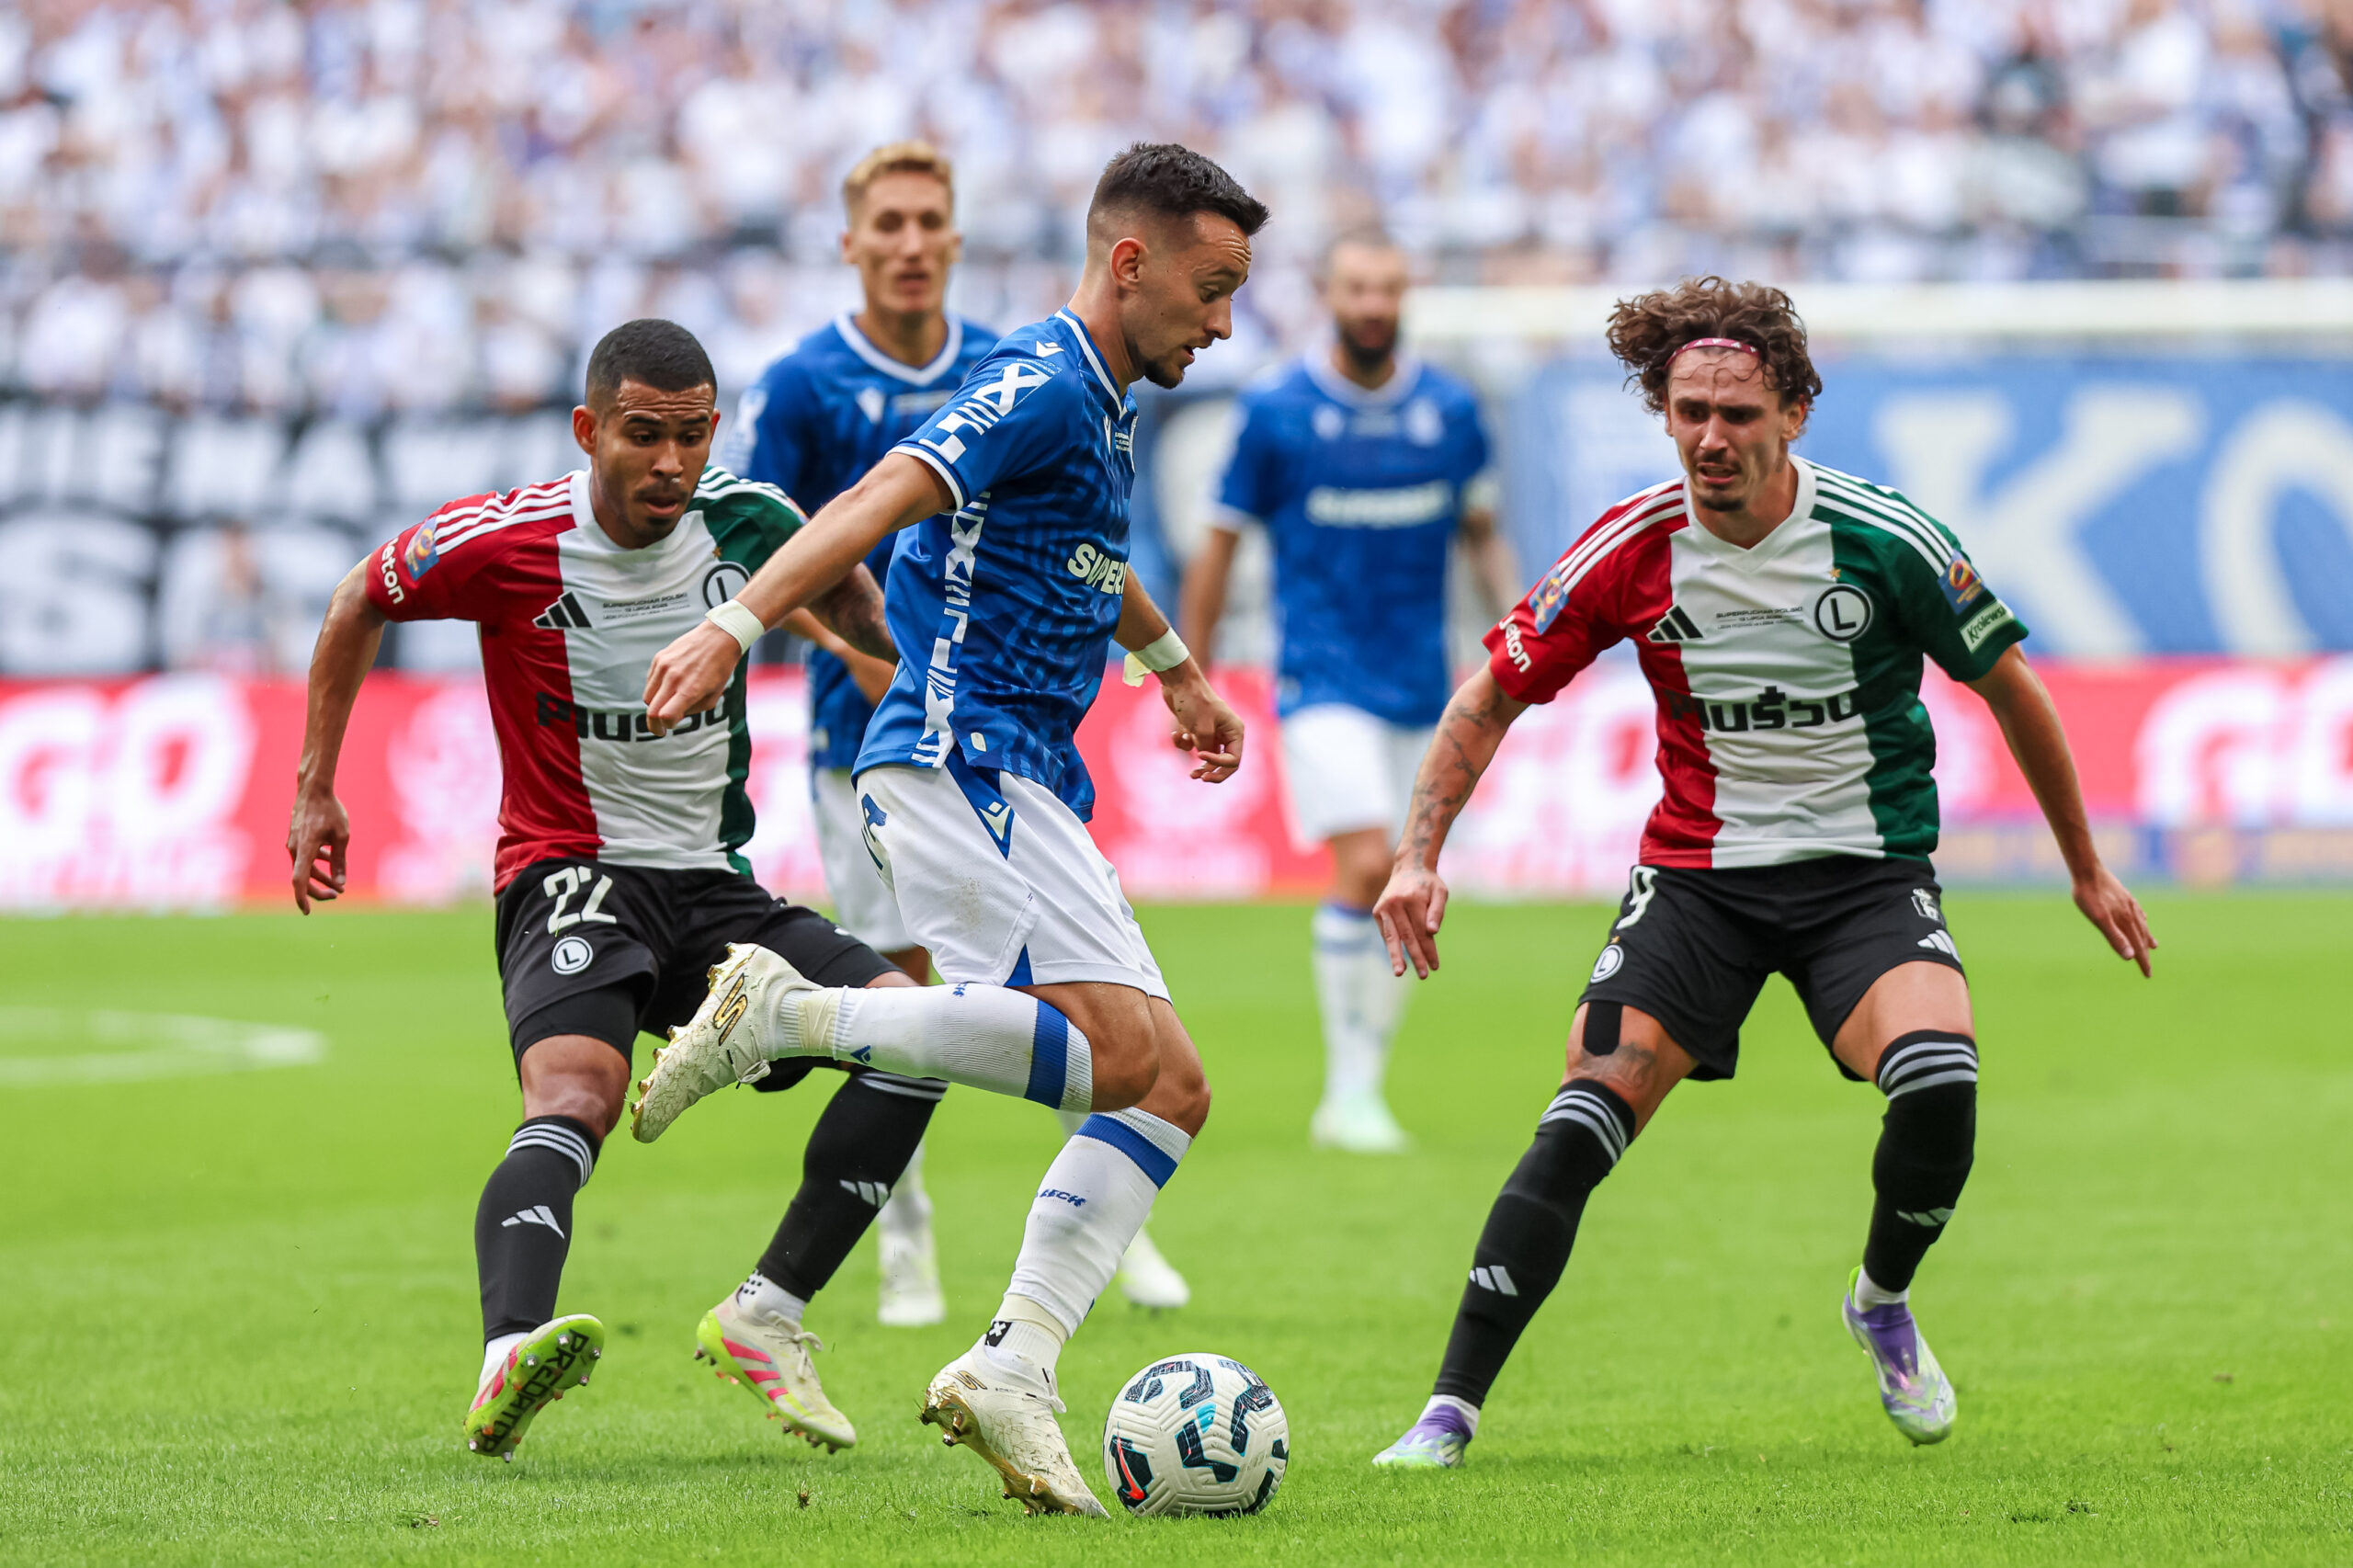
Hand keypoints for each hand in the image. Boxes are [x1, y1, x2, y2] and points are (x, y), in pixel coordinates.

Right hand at [287, 785, 350, 912]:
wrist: (314, 789)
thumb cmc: (330, 810)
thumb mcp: (342, 837)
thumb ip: (340, 861)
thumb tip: (340, 884)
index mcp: (304, 848)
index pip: (299, 880)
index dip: (302, 898)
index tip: (307, 912)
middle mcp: (295, 848)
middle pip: (303, 878)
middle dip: (318, 891)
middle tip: (337, 896)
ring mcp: (293, 844)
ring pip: (305, 868)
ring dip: (320, 877)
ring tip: (338, 885)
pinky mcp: (296, 839)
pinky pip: (304, 857)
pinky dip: (316, 863)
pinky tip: (329, 860)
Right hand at [644, 621, 739, 734]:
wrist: (719, 637)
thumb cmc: (720, 669)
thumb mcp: (713, 695)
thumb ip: (692, 710)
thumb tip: (673, 717)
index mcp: (690, 690)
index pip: (665, 716)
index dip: (666, 726)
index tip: (668, 728)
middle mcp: (674, 678)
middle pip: (651, 710)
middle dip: (654, 724)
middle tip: (659, 729)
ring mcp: (664, 666)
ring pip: (647, 697)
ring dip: (655, 705)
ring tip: (668, 703)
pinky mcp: (659, 658)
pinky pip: (650, 681)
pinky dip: (656, 689)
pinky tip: (669, 686)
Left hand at [1158, 664, 1243, 782]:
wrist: (1178, 682)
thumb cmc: (1194, 702)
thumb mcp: (1202, 729)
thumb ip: (1206, 749)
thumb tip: (1204, 760)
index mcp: (1235, 731)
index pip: (1234, 760)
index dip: (1218, 764)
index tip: (1200, 756)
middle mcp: (1226, 733)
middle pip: (1225, 763)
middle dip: (1212, 772)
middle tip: (1198, 777)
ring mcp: (1212, 732)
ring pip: (1207, 757)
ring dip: (1198, 764)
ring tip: (1191, 774)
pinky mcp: (1197, 729)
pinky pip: (1192, 746)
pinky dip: (1184, 743)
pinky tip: (1176, 733)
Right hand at [1375, 859, 1448, 978]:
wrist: (1408, 867)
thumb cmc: (1428, 883)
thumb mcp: (1440, 892)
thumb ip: (1437, 911)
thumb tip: (1433, 932)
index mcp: (1413, 899)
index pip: (1422, 931)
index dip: (1429, 950)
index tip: (1435, 966)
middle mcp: (1396, 903)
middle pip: (1407, 936)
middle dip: (1416, 957)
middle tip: (1423, 975)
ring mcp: (1384, 907)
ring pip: (1392, 937)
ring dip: (1396, 956)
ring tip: (1400, 972)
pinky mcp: (1377, 911)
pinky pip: (1386, 933)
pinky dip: (1392, 946)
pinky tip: (1397, 960)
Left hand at [2073, 862, 2155, 976]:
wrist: (2087, 870)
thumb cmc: (2089, 896)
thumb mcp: (2099, 920)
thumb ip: (2115, 938)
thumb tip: (2130, 957)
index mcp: (2125, 922)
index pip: (2137, 947)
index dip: (2142, 962)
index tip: (2147, 975)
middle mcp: (2131, 914)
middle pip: (2141, 938)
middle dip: (2144, 954)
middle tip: (2148, 967)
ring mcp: (2128, 904)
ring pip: (2141, 925)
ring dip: (2147, 937)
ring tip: (2153, 946)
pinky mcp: (2124, 896)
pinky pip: (2137, 912)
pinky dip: (2142, 920)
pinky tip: (2143, 919)